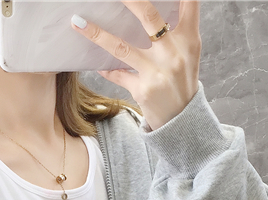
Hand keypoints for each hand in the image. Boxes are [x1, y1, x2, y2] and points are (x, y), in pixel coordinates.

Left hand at [71, 0, 200, 130]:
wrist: (182, 120)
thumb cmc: (181, 80)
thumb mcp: (188, 52)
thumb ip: (178, 28)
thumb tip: (148, 7)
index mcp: (189, 39)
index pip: (188, 3)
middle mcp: (174, 53)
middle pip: (149, 17)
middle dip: (130, 0)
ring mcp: (157, 73)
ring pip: (122, 47)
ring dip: (97, 34)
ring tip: (78, 23)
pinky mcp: (143, 90)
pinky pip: (117, 75)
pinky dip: (105, 69)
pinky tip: (95, 63)